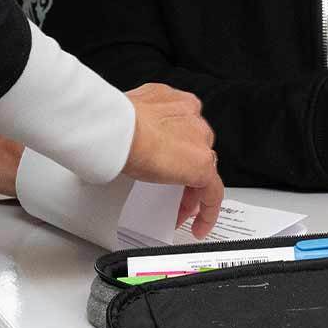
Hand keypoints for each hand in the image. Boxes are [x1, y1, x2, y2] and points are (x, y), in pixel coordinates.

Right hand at [123, 83, 223, 237]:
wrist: (118, 129)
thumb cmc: (114, 123)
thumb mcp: (128, 120)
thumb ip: (136, 128)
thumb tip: (123, 142)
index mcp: (175, 102)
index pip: (183, 129)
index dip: (177, 150)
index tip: (168, 163)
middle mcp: (191, 117)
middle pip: (196, 149)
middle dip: (185, 171)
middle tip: (173, 192)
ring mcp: (199, 140)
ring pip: (203, 170)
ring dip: (192, 191)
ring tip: (179, 210)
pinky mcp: (202, 165)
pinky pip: (213, 192)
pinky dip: (208, 210)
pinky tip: (198, 224)